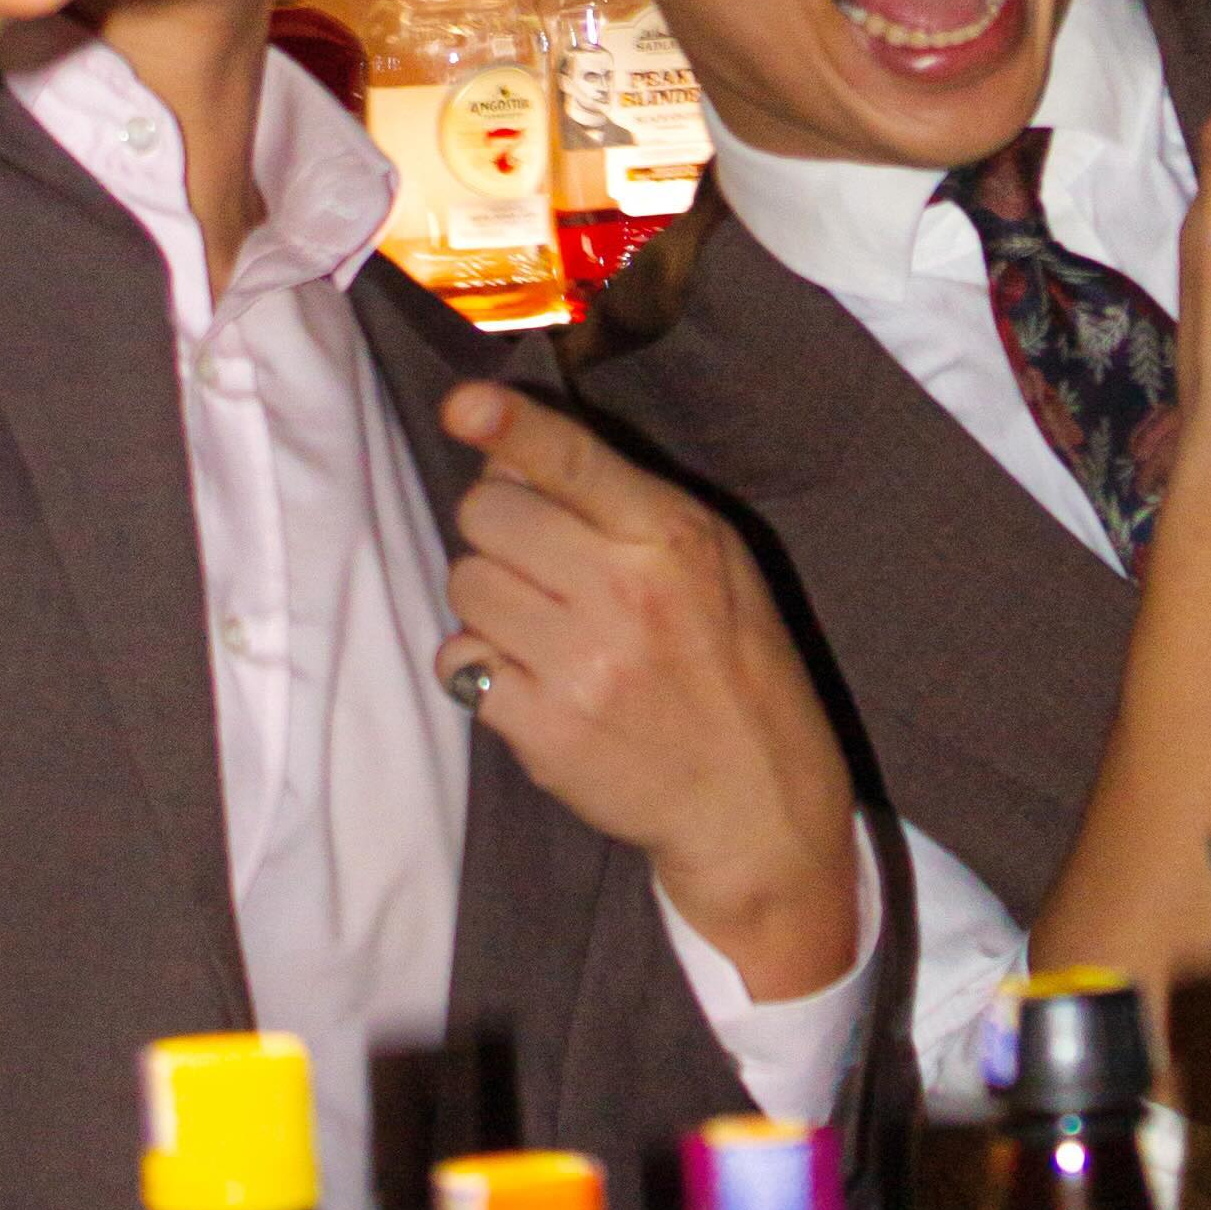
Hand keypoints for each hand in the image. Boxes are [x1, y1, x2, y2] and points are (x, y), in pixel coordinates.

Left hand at [436, 381, 858, 1000]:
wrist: (753, 803)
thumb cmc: (729, 664)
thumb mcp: (711, 560)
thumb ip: (621, 498)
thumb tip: (507, 447)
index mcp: (672, 538)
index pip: (574, 460)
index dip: (510, 424)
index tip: (463, 406)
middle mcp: (624, 594)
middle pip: (488, 513)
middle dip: (500, 527)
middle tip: (542, 563)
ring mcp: (581, 667)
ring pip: (464, 583)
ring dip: (489, 598)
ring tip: (544, 626)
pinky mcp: (544, 730)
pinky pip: (458, 662)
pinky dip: (480, 666)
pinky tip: (531, 678)